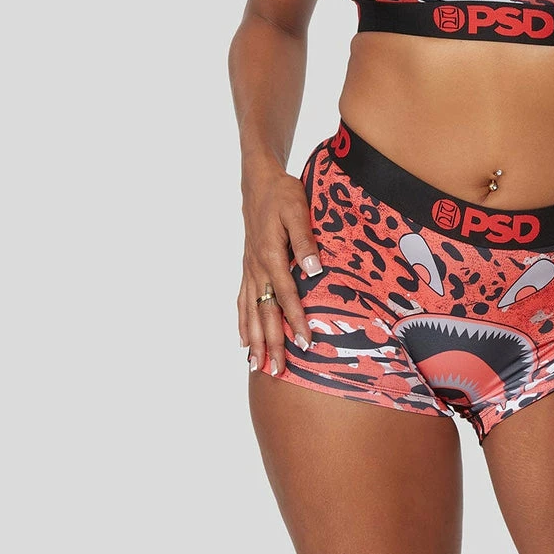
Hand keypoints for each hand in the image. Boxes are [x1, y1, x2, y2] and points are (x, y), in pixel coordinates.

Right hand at [237, 163, 322, 376]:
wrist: (259, 182)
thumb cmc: (283, 194)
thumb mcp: (298, 211)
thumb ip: (304, 241)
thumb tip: (313, 270)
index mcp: (271, 256)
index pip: (287, 296)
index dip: (296, 321)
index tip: (305, 344)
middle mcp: (257, 267)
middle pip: (265, 312)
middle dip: (271, 343)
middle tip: (278, 371)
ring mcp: (249, 269)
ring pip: (250, 311)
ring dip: (254, 340)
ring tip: (257, 366)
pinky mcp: (247, 266)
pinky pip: (241, 299)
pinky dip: (241, 321)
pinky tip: (241, 338)